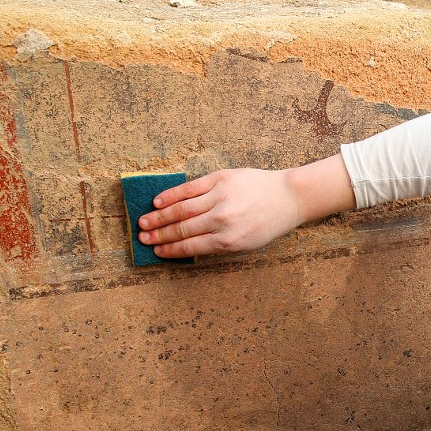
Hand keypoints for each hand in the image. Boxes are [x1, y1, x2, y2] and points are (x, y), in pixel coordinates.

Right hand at [137, 168, 299, 257]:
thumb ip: (218, 245)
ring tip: (143, 221)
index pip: (191, 246)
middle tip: (142, 237)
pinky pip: (190, 188)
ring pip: (182, 208)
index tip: (155, 251)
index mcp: (229, 240)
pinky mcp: (221, 179)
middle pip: (182, 228)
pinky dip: (172, 195)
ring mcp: (220, 198)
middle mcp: (222, 220)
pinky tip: (158, 202)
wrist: (288, 197)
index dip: (170, 250)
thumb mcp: (246, 243)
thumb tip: (188, 246)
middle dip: (159, 235)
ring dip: (159, 217)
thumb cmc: (268, 224)